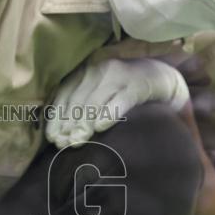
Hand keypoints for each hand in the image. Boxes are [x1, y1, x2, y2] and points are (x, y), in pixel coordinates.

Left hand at [46, 56, 189, 148]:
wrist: (161, 78)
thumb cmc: (123, 91)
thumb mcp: (99, 94)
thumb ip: (80, 110)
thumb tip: (58, 137)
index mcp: (85, 71)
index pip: (65, 95)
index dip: (57, 118)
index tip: (53, 138)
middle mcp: (99, 70)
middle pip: (79, 100)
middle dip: (69, 124)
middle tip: (64, 144)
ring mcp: (120, 76)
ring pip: (96, 101)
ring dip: (85, 123)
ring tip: (78, 141)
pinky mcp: (138, 85)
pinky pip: (121, 100)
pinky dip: (110, 113)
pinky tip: (101, 127)